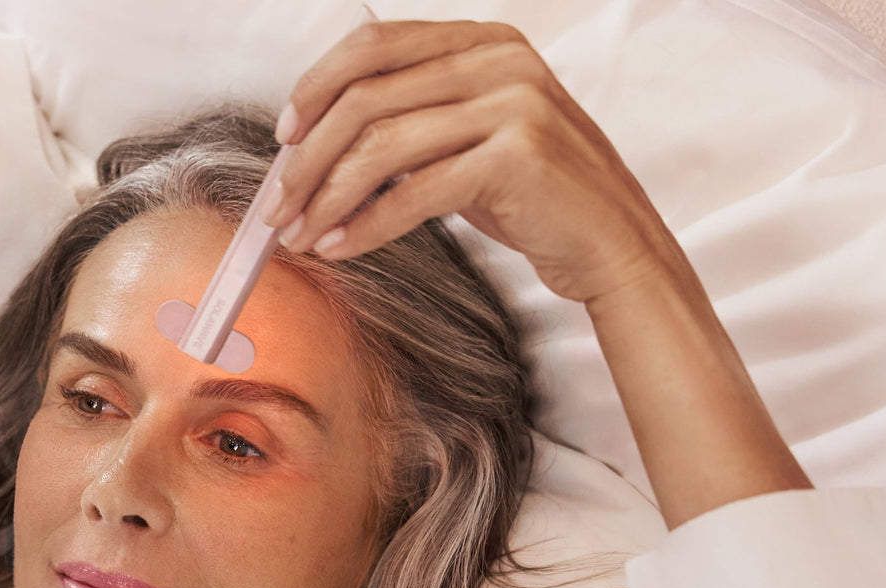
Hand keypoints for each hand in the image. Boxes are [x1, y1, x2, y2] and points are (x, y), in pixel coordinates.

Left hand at [266, 20, 679, 304]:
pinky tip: (338, 248)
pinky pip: (413, 195)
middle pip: (365, 97)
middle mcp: (499, 61)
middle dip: (307, 158)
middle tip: (276, 206)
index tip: (283, 138)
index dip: (316, 87)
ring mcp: (512, 105)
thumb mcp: (466, 141)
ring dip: (326, 198)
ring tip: (298, 235)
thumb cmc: (531, 195)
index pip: (374, 45)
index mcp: (483, 42)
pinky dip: (364, 226)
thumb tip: (313, 149)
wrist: (609, 240)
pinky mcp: (516, 159)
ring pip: (381, 147)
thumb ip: (409, 123)